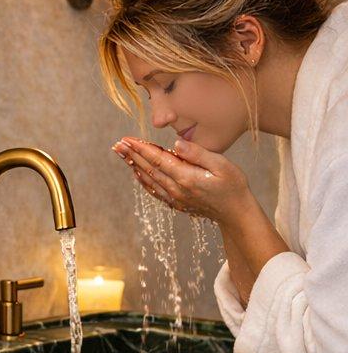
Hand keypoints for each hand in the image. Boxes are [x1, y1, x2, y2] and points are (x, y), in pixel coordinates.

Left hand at [111, 136, 250, 224]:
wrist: (235, 212)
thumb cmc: (233, 185)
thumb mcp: (221, 164)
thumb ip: (197, 154)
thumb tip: (175, 143)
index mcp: (185, 177)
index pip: (157, 159)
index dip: (141, 148)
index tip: (127, 139)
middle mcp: (175, 189)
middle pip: (148, 168)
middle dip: (131, 155)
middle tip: (117, 144)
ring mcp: (174, 197)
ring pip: (148, 179)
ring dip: (133, 165)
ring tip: (121, 154)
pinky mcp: (175, 202)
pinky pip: (153, 190)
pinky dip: (142, 180)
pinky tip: (136, 172)